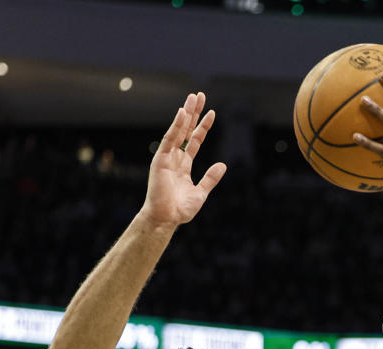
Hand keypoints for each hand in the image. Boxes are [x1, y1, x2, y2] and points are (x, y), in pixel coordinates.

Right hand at [141, 92, 226, 228]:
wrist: (166, 219)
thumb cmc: (180, 210)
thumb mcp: (201, 193)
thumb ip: (210, 178)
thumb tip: (223, 165)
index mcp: (183, 166)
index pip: (194, 141)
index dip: (203, 127)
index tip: (211, 113)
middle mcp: (174, 158)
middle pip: (186, 130)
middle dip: (194, 113)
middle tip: (199, 96)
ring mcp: (167, 158)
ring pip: (178, 130)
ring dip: (186, 114)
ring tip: (193, 98)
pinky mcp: (160, 160)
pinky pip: (169, 139)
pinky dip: (176, 126)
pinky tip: (183, 112)